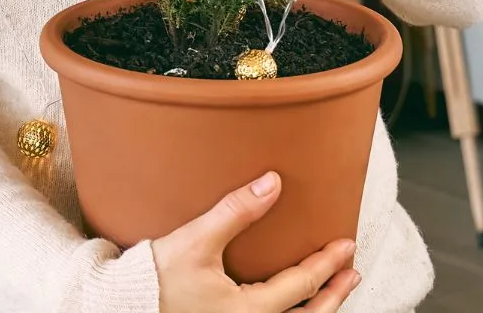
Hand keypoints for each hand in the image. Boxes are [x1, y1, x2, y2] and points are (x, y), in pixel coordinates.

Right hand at [152, 171, 359, 312]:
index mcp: (251, 311)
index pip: (302, 285)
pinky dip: (294, 311)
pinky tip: (291, 300)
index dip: (327, 264)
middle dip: (335, 293)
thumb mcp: (197, 240)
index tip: (346, 244)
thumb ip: (236, 211)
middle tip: (353, 271)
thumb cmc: (159, 277)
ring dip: (320, 307)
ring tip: (333, 289)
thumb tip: (272, 183)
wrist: (130, 303)